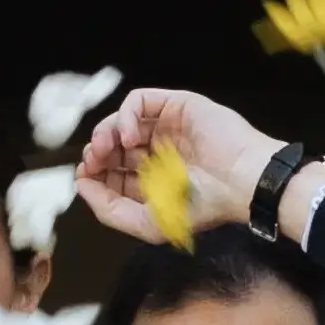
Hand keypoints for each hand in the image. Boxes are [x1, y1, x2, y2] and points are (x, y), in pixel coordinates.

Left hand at [75, 88, 284, 246]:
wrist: (242, 182)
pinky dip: (125, 115)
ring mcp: (167, 126)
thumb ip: (110, 211)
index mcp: (156, 180)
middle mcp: (159, 151)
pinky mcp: (176, 105)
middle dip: (96, 153)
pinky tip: (129, 137)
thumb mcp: (149, 223)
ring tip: (105, 149)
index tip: (84, 178)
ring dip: (105, 132)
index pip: (114, 172)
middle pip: (113, 145)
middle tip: (91, 162)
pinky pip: (138, 100)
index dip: (95, 174)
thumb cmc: (204, 206)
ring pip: (121, 120)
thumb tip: (81, 185)